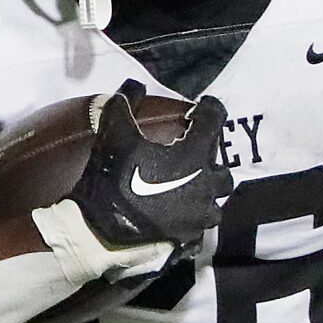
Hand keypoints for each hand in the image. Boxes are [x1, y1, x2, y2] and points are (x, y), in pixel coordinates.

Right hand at [70, 86, 229, 254]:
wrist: (100, 231)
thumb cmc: (113, 179)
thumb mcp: (114, 135)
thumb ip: (123, 105)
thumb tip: (132, 84)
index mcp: (194, 156)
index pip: (215, 121)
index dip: (210, 108)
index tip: (203, 105)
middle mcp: (206, 185)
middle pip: (222, 169)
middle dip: (210, 160)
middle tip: (193, 156)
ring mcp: (199, 216)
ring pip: (215, 202)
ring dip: (206, 192)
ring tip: (188, 188)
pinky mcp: (189, 238)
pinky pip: (200, 227)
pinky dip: (192, 219)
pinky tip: (178, 215)